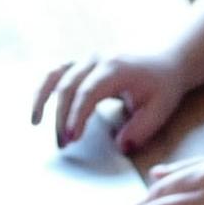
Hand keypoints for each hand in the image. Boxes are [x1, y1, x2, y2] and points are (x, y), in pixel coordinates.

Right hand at [33, 46, 194, 152]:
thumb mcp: (161, 108)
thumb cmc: (163, 83)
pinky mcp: (82, 63)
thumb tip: (121, 147)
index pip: (88, 92)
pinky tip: (40, 109)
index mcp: (115, 68)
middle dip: (61, 116)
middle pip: (68, 85)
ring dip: (42, 97)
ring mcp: (87, 59)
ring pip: (55, 73)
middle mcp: (96, 59)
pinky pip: (57, 73)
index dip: (77, 115)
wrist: (168, 57)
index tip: (72, 137)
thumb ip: (141, 129)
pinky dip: (45, 90)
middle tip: (63, 144)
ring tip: (35, 122)